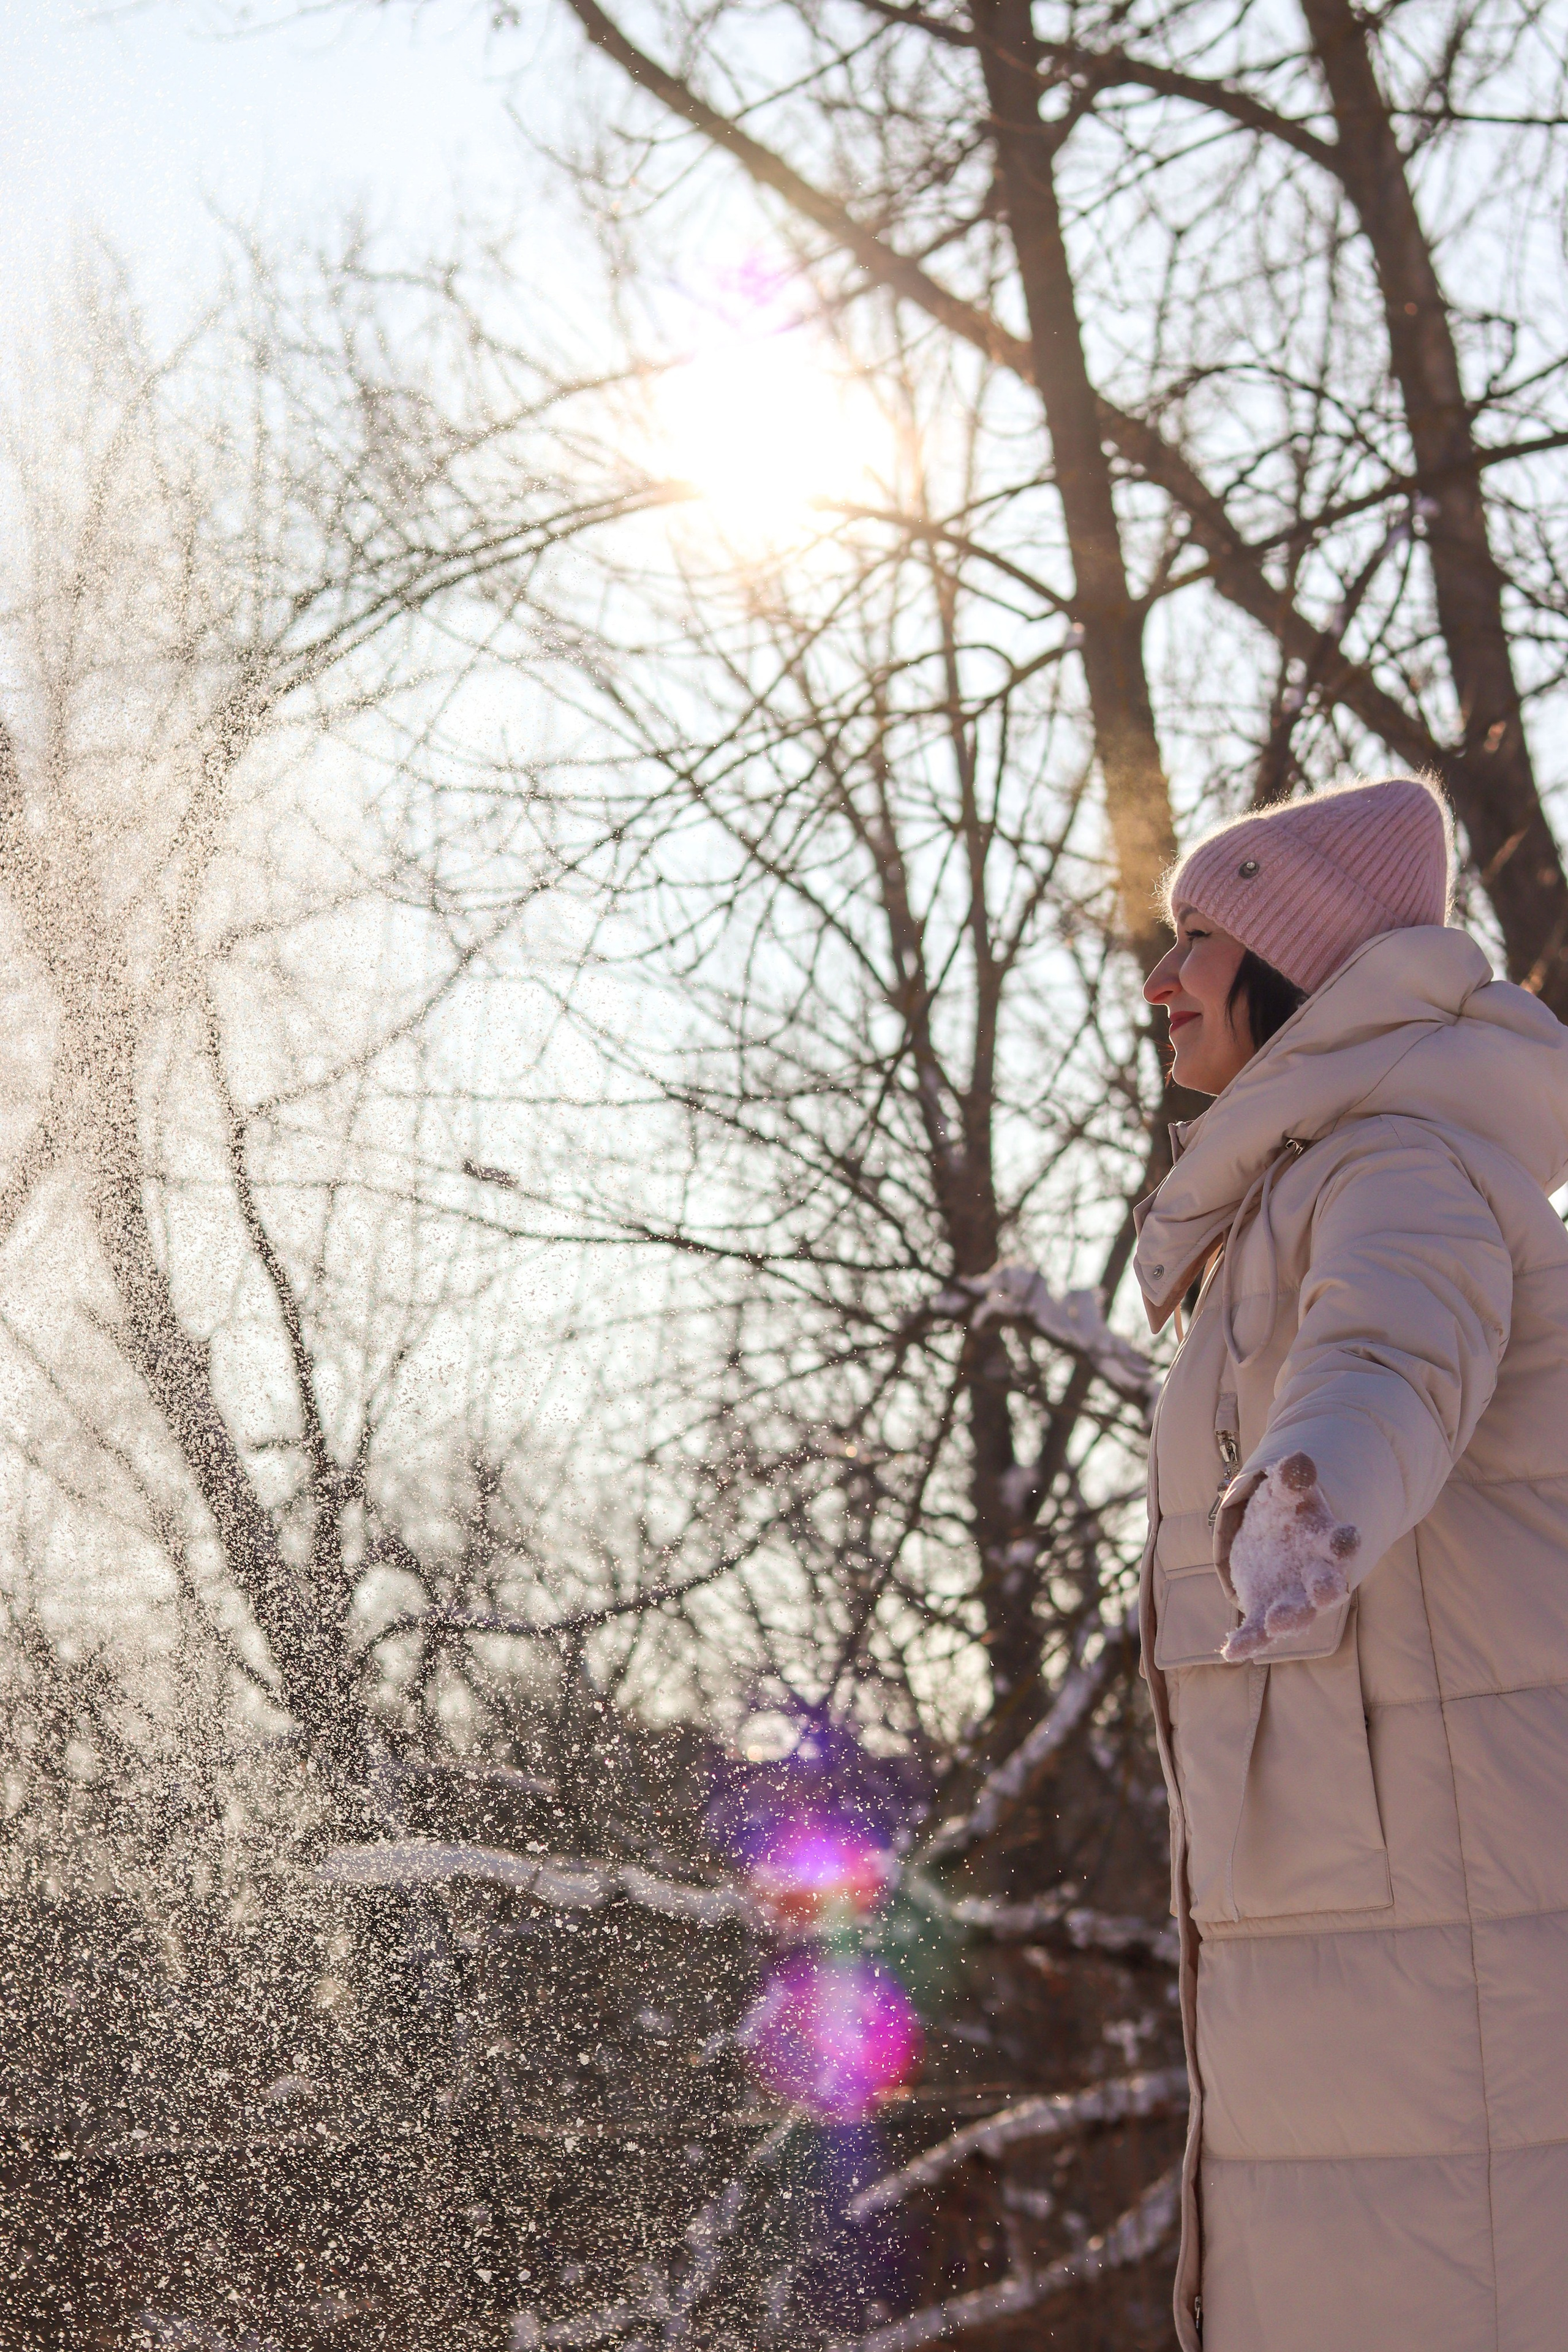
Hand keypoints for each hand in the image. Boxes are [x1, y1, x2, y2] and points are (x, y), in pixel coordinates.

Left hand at [1221, 1452, 1359, 1662]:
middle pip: (1326, 1587)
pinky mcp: (1265, 1613)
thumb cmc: (1287, 1510)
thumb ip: (1292, 1479)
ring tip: (1277, 1621)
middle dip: (1326, 1589)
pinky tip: (1231, 1651)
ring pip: (1296, 1614)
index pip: (1341, 1543)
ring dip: (1289, 1619)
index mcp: (1326, 1543)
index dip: (1343, 1541)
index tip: (1346, 1537)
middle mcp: (1315, 1577)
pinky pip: (1258, 1631)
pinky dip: (1247, 1642)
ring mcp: (1292, 1598)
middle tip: (1325, 1590)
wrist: (1272, 1537)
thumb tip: (1297, 1461)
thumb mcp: (1286, 1490)